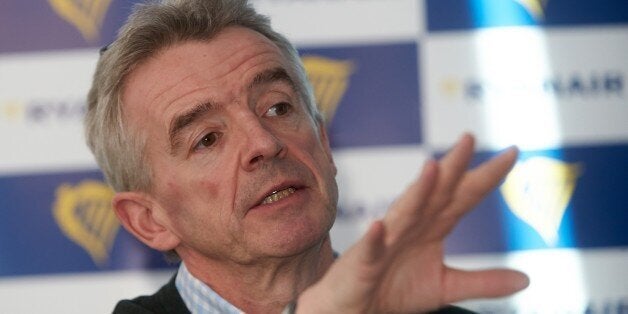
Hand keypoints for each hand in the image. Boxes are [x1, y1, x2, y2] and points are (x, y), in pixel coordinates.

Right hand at [297, 133, 528, 312]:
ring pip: (405, 212)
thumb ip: (483, 281)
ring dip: (417, 191)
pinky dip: (375, 237)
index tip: (512, 152)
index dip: (487, 176)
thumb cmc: (394, 288)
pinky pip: (371, 248)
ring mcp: (387, 240)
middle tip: (470, 138)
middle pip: (436, 192)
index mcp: (433, 226)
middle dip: (452, 166)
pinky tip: (379, 226)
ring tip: (432, 169)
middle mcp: (412, 225)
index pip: (464, 195)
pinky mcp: (364, 262)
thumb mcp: (445, 286)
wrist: (356, 307)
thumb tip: (526, 278)